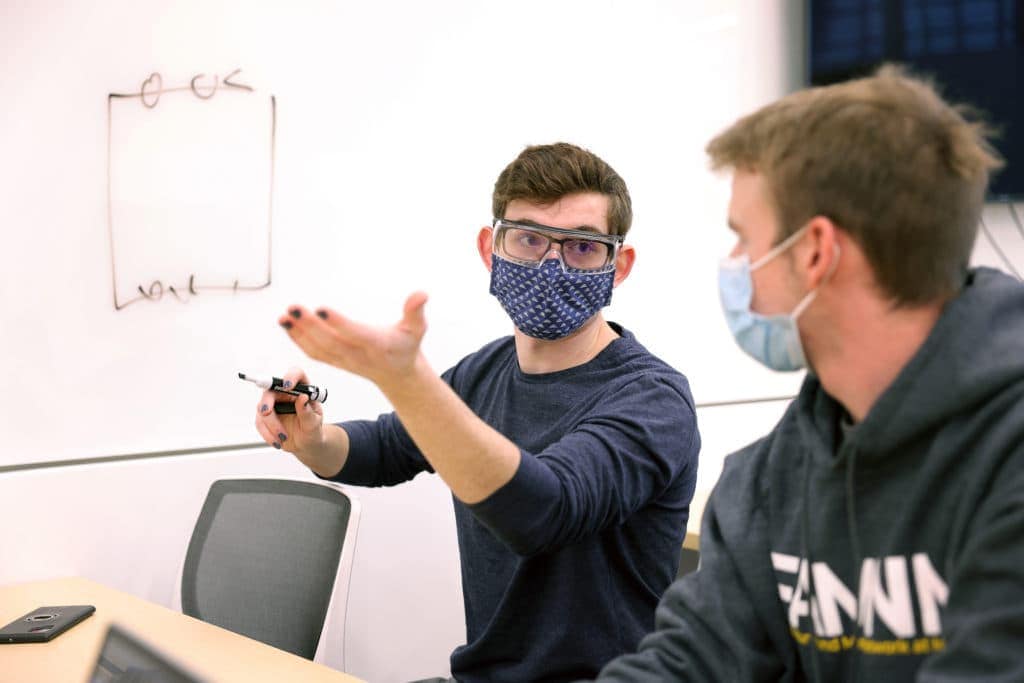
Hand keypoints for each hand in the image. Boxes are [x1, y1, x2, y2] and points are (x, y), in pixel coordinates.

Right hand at [253, 366, 325, 467]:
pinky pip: (260, 422)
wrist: (306, 444)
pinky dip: (267, 433)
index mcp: (302, 390)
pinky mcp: (265, 417)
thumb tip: (302, 398)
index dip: (291, 376)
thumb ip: (307, 412)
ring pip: (262, 408)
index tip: (287, 386)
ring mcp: (274, 404)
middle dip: (267, 401)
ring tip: (284, 437)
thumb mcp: (314, 424)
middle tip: (267, 412)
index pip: (296, 374)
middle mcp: (286, 394)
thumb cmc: (313, 430)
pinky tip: (277, 441)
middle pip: (271, 389)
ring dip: (271, 424)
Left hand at [278, 292, 428, 392]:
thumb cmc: (406, 345)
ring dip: (298, 333)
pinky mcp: (335, 361)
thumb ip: (415, 311)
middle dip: (309, 325)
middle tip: (293, 308)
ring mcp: (344, 361)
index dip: (338, 323)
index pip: (355, 335)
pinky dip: (297, 339)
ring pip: (318, 349)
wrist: (398, 374)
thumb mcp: (417, 329)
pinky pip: (314, 352)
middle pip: (330, 342)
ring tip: (284, 315)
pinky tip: (286, 323)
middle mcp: (358, 356)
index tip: (321, 308)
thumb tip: (422, 294)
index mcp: (377, 345)